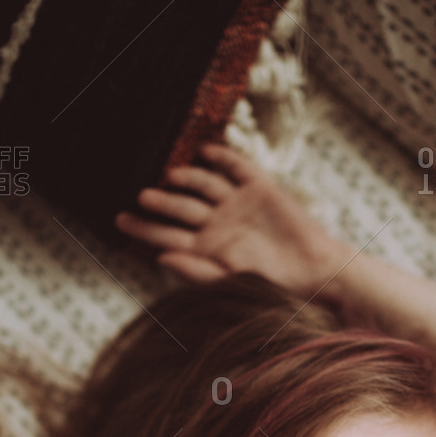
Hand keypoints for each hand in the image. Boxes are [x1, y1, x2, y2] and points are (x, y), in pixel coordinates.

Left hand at [114, 142, 351, 299]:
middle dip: (160, 201)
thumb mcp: (232, 280)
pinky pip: (236, 168)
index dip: (143, 227)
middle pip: (180, 207)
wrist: (316, 272)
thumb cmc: (275, 284)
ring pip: (203, 184)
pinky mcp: (260, 189)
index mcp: (206, 247)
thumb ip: (196, 269)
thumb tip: (160, 256)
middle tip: (141, 196)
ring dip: (187, 177)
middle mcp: (217, 223)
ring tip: (171, 175)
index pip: (166, 234)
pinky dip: (222, 158)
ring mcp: (237, 204)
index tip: (119, 220)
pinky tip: (205, 151)